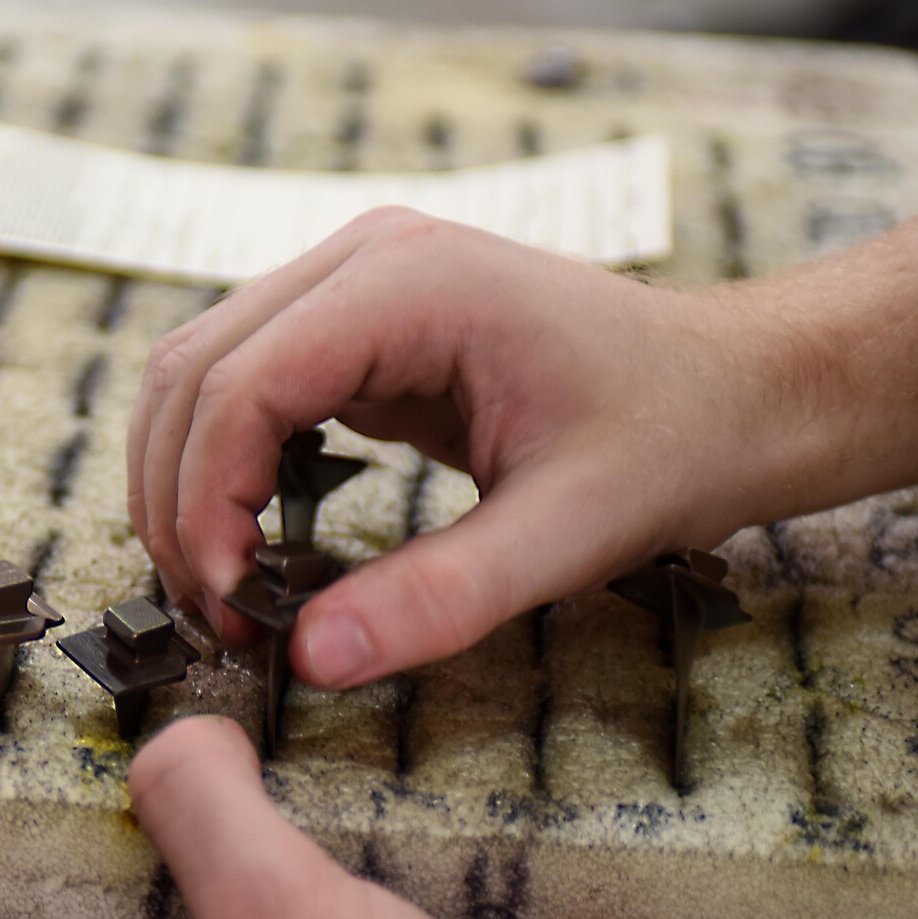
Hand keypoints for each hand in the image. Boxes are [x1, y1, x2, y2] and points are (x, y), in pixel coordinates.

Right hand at [127, 208, 824, 687]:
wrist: (739, 389)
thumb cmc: (675, 437)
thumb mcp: (569, 532)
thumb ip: (440, 597)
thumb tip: (312, 657)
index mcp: (410, 282)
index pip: (242, 382)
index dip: (206, 499)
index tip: (229, 602)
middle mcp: (363, 261)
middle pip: (194, 370)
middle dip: (178, 497)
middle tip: (215, 612)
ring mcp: (355, 284)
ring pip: (201, 374)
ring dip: (187, 481)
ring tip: (226, 588)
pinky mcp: (359, 326)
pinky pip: (248, 386)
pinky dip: (224, 464)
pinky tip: (252, 538)